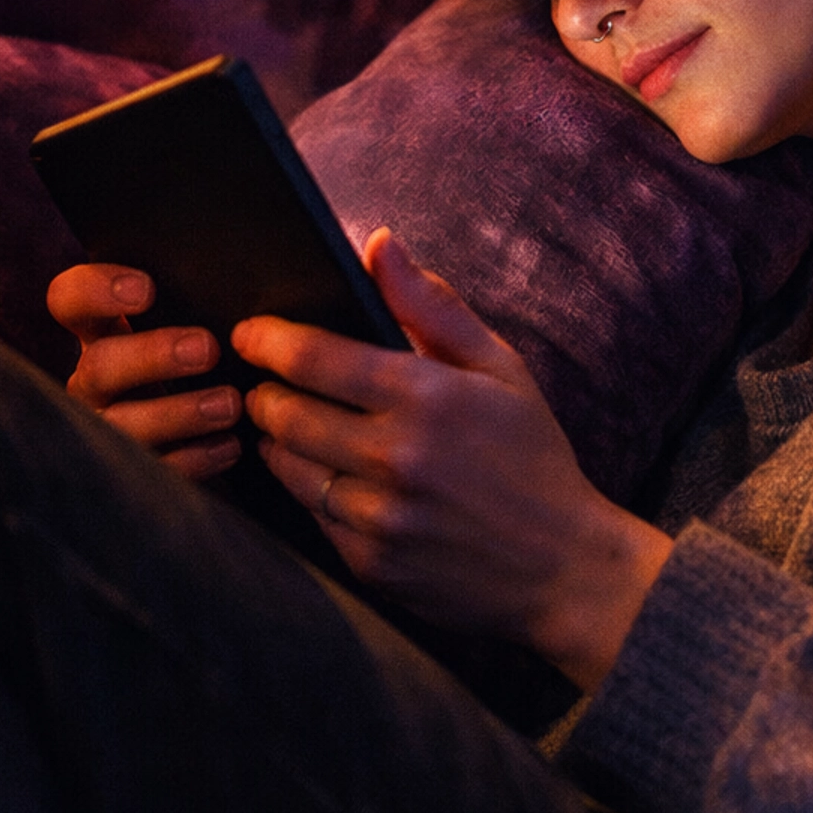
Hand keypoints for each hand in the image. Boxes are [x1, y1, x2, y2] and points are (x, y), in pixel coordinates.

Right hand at [47, 262, 242, 479]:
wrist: (199, 437)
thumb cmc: (196, 363)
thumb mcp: (185, 327)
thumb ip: (191, 304)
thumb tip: (241, 289)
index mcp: (99, 334)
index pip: (68, 300)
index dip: (94, 291)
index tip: (146, 290)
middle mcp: (93, 382)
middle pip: (98, 365)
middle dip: (152, 356)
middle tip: (206, 348)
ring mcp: (105, 429)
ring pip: (122, 424)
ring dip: (179, 412)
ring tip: (230, 404)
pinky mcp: (130, 473)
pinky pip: (154, 469)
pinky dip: (194, 458)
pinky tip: (230, 445)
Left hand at [237, 229, 672, 691]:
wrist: (563, 567)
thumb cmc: (533, 457)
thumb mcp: (502, 368)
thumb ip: (432, 306)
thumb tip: (378, 244)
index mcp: (429, 396)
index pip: (315, 356)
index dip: (267, 339)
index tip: (249, 332)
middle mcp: (397, 456)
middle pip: (286, 412)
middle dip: (264, 392)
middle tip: (264, 384)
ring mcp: (380, 515)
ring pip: (288, 466)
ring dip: (277, 441)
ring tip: (287, 426)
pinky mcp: (370, 562)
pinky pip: (311, 514)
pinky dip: (309, 489)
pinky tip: (328, 476)